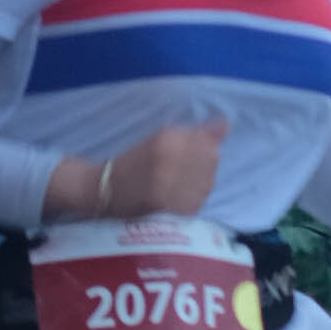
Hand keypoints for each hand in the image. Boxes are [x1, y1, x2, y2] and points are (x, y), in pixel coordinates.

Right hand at [50, 117, 225, 222]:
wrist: (103, 190)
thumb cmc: (134, 163)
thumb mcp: (161, 140)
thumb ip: (196, 134)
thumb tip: (227, 123)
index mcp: (165, 139)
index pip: (208, 144)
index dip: (205, 150)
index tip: (191, 155)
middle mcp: (169, 159)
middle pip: (210, 162)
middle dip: (203, 167)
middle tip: (184, 172)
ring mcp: (168, 184)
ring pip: (206, 183)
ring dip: (199, 183)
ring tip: (180, 184)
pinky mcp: (167, 206)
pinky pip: (196, 202)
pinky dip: (193, 199)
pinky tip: (179, 197)